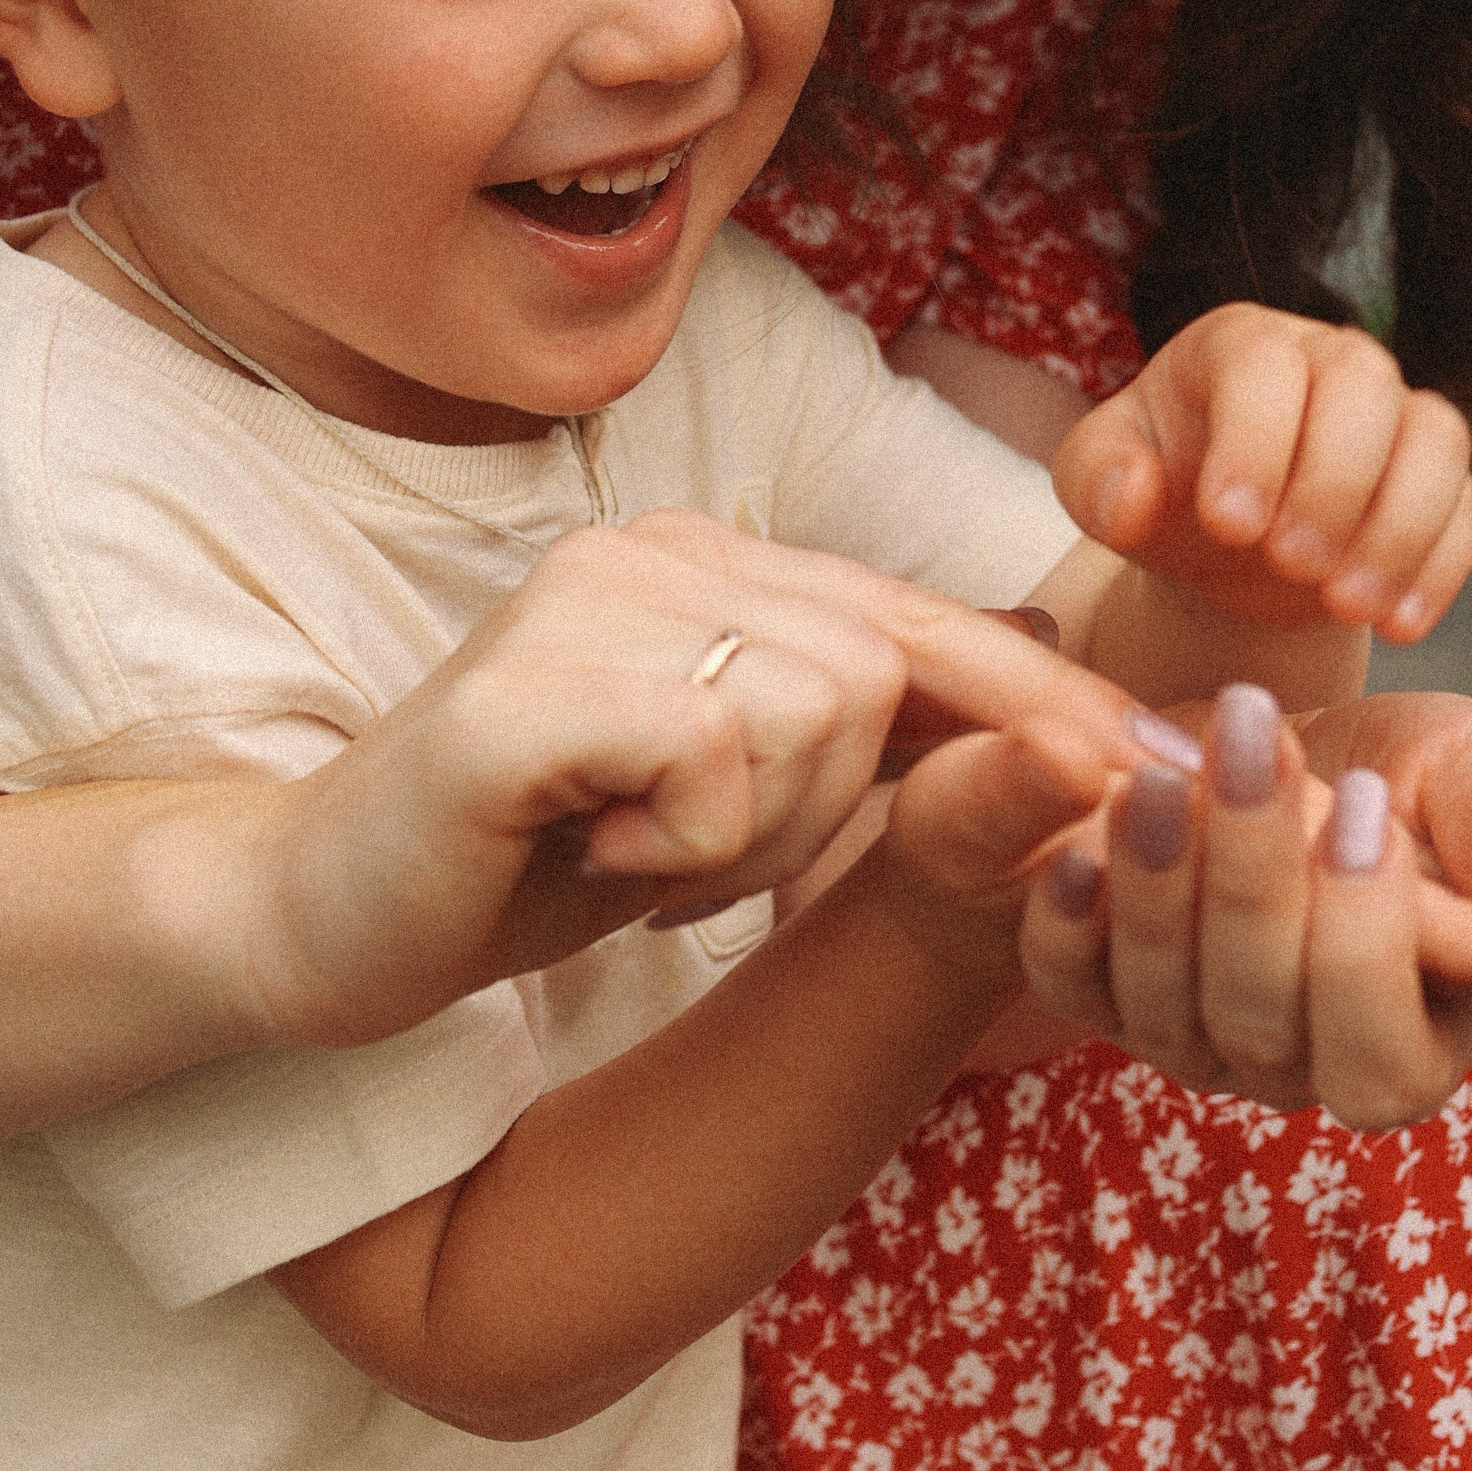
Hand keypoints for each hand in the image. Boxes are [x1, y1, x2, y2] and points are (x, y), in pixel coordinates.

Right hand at [236, 513, 1147, 1046]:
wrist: (324, 920)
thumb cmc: (531, 858)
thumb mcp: (735, 802)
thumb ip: (869, 727)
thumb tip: (1038, 645)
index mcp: (712, 566)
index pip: (921, 620)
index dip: (1038, 704)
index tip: (1147, 774)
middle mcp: (657, 551)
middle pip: (885, 671)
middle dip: (830, 809)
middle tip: (694, 855)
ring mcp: (588, 602)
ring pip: (817, 710)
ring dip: (750, 833)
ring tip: (634, 846)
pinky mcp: (527, 687)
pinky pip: (714, 757)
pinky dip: (679, 843)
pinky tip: (588, 845)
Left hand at [1017, 685, 1471, 1128]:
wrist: (1294, 742)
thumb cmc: (1415, 774)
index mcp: (1414, 1049)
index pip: (1382, 1056)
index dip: (1367, 944)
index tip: (1367, 811)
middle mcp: (1296, 1072)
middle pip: (1262, 1021)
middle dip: (1253, 877)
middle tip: (1257, 738)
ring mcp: (1192, 1043)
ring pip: (1161, 1003)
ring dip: (1157, 884)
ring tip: (1160, 766)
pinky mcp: (1106, 992)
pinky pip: (1071, 987)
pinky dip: (1066, 922)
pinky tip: (1072, 844)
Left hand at [1051, 303, 1471, 643]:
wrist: (1219, 541)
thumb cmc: (1155, 492)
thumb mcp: (1099, 484)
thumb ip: (1096, 480)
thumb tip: (1131, 494)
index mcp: (1239, 345)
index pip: (1264, 364)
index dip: (1254, 441)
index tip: (1228, 525)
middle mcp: (1329, 360)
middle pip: (1364, 384)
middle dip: (1334, 480)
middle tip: (1292, 564)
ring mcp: (1394, 416)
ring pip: (1435, 437)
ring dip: (1400, 525)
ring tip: (1346, 605)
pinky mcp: (1437, 480)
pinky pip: (1465, 506)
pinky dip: (1440, 566)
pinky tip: (1399, 625)